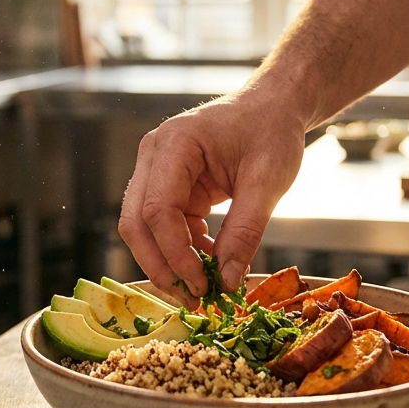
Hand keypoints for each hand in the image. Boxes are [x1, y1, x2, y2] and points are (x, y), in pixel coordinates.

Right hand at [118, 92, 305, 305]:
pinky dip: (182, 250)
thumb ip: (245, 231)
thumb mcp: (268, 180)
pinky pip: (163, 226)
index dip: (175, 253)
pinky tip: (210, 264)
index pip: (157, 209)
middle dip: (161, 266)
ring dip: (168, 263)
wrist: (272, 107)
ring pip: (142, 229)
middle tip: (193, 300)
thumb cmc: (271, 131)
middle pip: (136, 222)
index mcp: (174, 144)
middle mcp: (154, 155)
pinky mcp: (167, 186)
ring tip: (202, 290)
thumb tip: (227, 281)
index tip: (204, 284)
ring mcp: (156, 171)